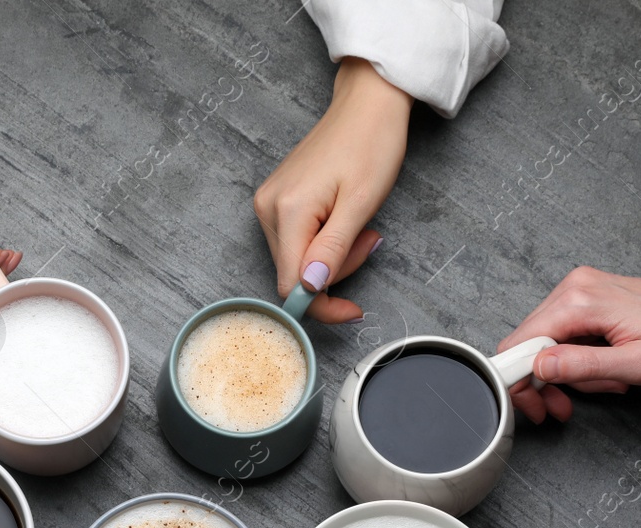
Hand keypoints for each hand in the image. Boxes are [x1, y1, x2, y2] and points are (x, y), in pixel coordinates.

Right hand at [253, 58, 408, 322]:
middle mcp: (268, 209)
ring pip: (296, 260)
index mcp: (288, 211)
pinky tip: (343, 220)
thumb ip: (333, 250)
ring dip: (331, 258)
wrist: (367, 104)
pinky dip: (323, 243)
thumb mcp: (361, 204)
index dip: (322, 306)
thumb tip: (310, 289)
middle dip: (333, 274)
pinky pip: (296, 241)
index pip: (292, 286)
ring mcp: (269, 203)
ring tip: (360, 227)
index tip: (353, 310)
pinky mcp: (277, 200)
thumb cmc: (371, 145)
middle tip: (369, 241)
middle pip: (293, 274)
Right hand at [500, 268, 640, 422]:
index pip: (520, 344)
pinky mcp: (592, 298)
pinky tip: (605, 370)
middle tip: (562, 408)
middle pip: (529, 344)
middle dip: (544, 383)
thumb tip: (539, 366)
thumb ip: (583, 366)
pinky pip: (565, 335)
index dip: (519, 381)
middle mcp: (576, 288)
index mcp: (582, 300)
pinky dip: (578, 360)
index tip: (534, 406)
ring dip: (566, 375)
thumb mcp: (637, 364)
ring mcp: (583, 290)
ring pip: (546, 343)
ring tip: (604, 385)